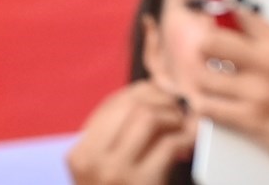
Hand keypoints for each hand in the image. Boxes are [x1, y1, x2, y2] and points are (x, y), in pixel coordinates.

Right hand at [67, 81, 196, 184]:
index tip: (164, 96)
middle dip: (164, 101)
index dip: (145, 92)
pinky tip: (189, 147)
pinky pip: (169, 143)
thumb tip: (154, 92)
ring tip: (184, 129)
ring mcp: (113, 173)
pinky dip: (186, 139)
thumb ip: (121, 137)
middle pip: (131, 105)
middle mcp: (91, 162)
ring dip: (174, 118)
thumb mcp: (109, 169)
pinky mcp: (141, 183)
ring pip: (149, 117)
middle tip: (181, 111)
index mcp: (80, 155)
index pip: (113, 105)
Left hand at [190, 0, 268, 184]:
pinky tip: (210, 104)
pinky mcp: (250, 121)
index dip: (226, 13)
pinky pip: (209, 108)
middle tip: (211, 51)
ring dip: (204, 79)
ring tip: (211, 80)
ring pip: (205, 77)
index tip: (219, 13)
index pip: (243, 15)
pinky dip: (205, 107)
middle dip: (207, 45)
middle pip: (213, 41)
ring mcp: (257, 93)